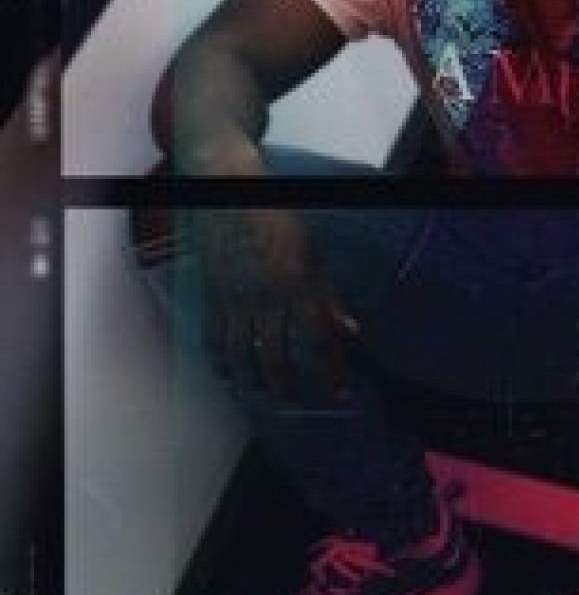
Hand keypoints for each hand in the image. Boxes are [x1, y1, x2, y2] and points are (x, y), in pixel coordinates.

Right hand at [194, 207, 358, 403]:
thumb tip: (349, 330)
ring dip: (253, 381)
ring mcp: (235, 298)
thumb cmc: (275, 216)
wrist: (230, 193)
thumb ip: (329, 295)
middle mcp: (265, 297)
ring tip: (264, 394)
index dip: (332, 372)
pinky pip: (213, 337)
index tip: (340, 394)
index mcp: (296, 284)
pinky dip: (220, 361)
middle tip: (295, 401)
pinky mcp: (213, 295)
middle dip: (287, 387)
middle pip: (275, 358)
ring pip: (241, 355)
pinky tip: (228, 374)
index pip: (319, 340)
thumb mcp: (313, 252)